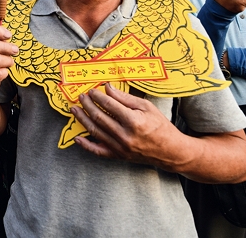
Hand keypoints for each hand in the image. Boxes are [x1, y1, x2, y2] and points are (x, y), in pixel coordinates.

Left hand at [71, 83, 185, 167]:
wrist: (170, 151)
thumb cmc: (160, 126)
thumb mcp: (147, 107)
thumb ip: (125, 98)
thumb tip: (108, 88)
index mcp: (133, 121)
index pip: (109, 105)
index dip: (98, 96)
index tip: (92, 90)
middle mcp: (125, 135)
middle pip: (99, 117)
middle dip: (87, 105)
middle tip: (81, 97)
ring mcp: (120, 147)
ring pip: (95, 132)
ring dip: (82, 119)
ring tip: (74, 110)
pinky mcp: (118, 156)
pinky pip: (98, 151)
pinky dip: (86, 145)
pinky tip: (78, 138)